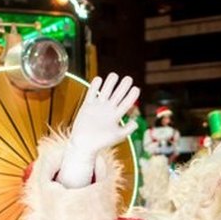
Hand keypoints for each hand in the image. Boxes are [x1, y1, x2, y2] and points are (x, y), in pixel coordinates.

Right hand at [57, 73, 139, 187]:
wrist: (84, 144)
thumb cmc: (101, 142)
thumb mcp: (117, 136)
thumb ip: (128, 129)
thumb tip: (136, 123)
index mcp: (116, 115)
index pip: (126, 103)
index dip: (132, 96)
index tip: (136, 89)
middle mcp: (108, 109)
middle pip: (117, 94)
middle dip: (123, 86)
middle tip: (128, 79)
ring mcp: (98, 106)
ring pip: (105, 91)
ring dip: (110, 83)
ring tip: (114, 75)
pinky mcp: (87, 105)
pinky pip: (92, 93)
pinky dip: (95, 86)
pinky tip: (99, 79)